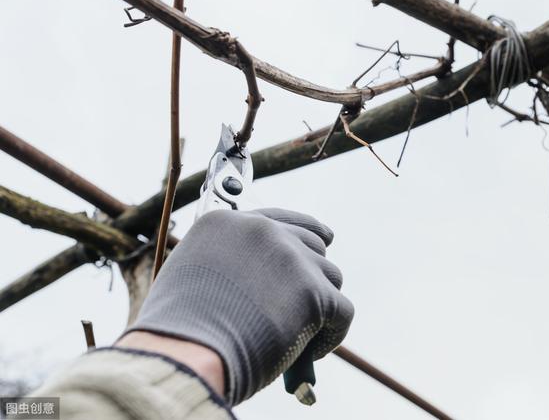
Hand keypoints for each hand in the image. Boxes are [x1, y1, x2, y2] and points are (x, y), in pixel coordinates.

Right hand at [125, 208, 353, 404]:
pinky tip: (310, 352)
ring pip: (330, 276)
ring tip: (297, 333)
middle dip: (311, 274)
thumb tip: (258, 278)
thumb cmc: (179, 330)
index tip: (323, 238)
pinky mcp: (314, 292)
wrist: (185, 355)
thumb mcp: (192, 274)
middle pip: (312, 244)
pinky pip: (342, 311)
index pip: (282, 218)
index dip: (304, 234)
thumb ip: (227, 262)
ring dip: (320, 305)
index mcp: (228, 223)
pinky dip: (331, 334)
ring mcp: (290, 259)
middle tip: (304, 303)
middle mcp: (263, 231)